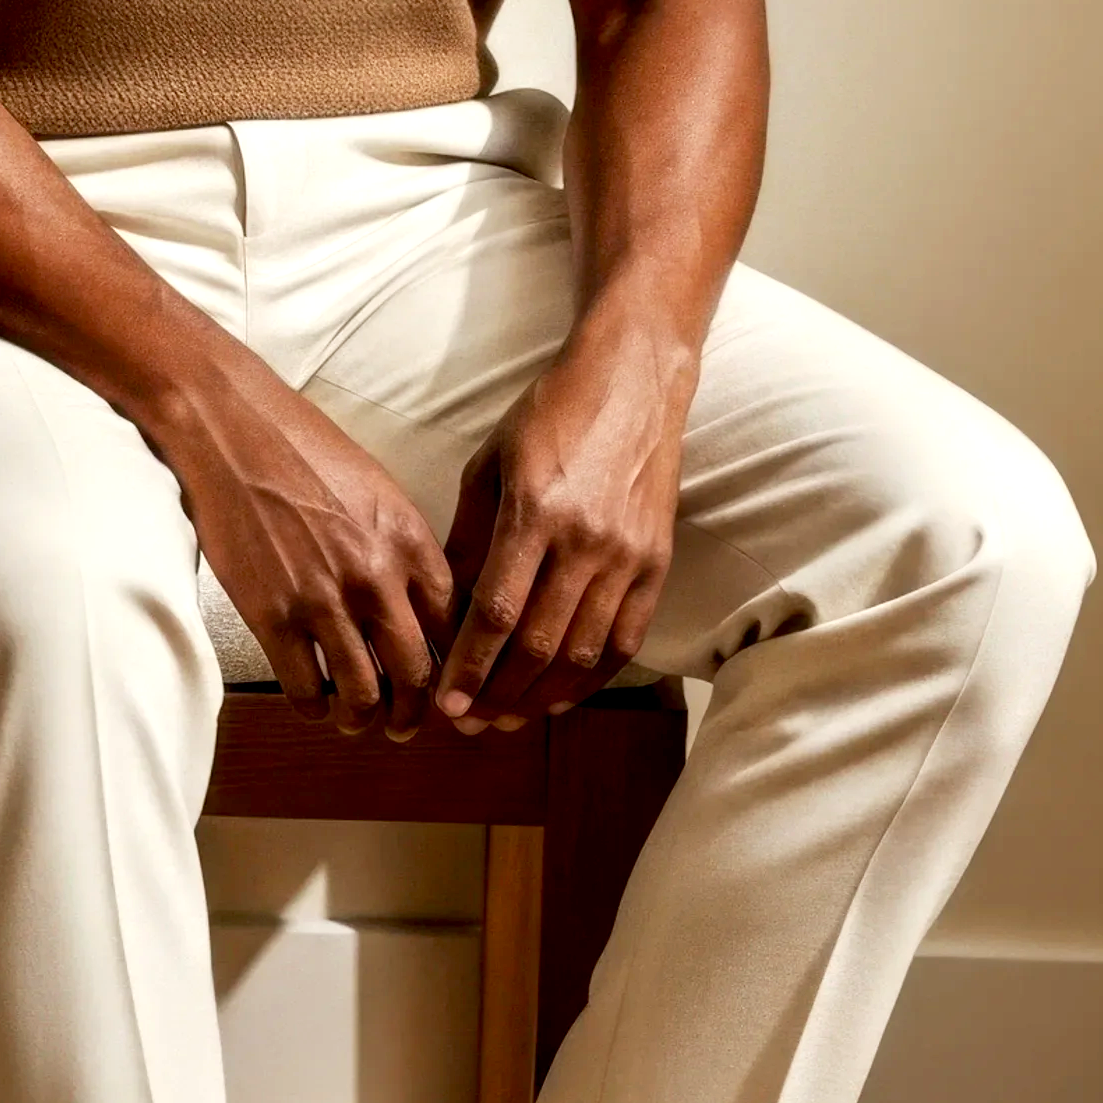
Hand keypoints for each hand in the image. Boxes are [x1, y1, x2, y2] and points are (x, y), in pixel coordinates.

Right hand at [159, 356, 456, 736]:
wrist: (232, 429)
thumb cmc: (302, 448)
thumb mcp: (377, 489)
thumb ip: (403, 546)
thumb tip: (420, 604)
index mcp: (409, 539)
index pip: (454, 626)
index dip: (454, 664)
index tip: (445, 681)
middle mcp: (375, 575)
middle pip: (416, 673)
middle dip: (416, 712)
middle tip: (407, 724)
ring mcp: (323, 599)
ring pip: (363, 694)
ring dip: (365, 718)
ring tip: (359, 720)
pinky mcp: (272, 616)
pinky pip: (305, 689)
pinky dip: (315, 709)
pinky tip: (315, 703)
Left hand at [433, 338, 687, 729]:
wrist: (633, 381)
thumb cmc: (549, 414)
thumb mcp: (490, 462)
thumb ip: (470, 536)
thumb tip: (446, 606)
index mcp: (535, 510)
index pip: (498, 611)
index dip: (470, 665)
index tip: (446, 700)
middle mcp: (585, 540)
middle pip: (539, 644)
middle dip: (498, 693)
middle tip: (468, 721)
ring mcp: (627, 555)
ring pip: (584, 652)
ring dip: (541, 696)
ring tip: (506, 717)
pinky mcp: (657, 562)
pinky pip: (626, 639)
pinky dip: (593, 677)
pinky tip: (560, 695)